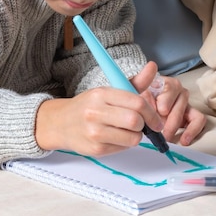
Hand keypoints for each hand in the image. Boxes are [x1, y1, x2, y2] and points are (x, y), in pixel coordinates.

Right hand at [35, 85, 162, 156]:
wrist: (61, 123)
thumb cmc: (88, 106)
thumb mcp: (109, 90)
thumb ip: (134, 83)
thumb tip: (153, 66)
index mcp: (101, 94)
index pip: (136, 102)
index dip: (151, 112)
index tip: (155, 118)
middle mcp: (96, 112)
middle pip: (135, 121)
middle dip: (143, 124)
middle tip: (140, 124)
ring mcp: (95, 132)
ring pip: (132, 138)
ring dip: (135, 135)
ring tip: (126, 130)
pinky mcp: (96, 149)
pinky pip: (123, 148)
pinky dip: (124, 143)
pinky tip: (115, 137)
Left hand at [131, 62, 206, 145]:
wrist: (137, 109)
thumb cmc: (136, 98)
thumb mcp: (133, 90)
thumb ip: (140, 82)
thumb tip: (153, 68)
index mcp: (166, 82)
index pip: (172, 87)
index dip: (166, 100)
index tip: (160, 110)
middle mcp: (178, 91)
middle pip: (181, 103)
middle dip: (170, 119)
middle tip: (160, 131)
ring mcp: (186, 103)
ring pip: (191, 112)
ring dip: (178, 126)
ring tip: (166, 137)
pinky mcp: (191, 115)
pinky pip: (199, 121)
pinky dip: (192, 131)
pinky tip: (183, 141)